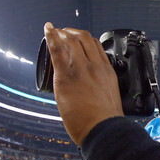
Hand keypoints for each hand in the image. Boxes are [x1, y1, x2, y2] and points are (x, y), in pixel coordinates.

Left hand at [43, 23, 123, 145]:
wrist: (104, 130)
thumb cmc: (107, 121)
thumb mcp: (110, 98)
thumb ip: (102, 88)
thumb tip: (94, 92)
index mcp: (107, 71)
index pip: (96, 46)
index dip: (85, 39)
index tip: (78, 39)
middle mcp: (95, 67)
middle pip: (84, 39)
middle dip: (71, 32)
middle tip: (63, 32)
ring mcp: (81, 71)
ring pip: (72, 41)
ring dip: (61, 33)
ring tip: (54, 32)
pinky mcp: (65, 77)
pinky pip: (57, 51)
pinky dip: (51, 37)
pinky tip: (48, 29)